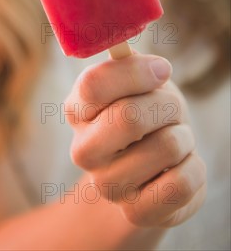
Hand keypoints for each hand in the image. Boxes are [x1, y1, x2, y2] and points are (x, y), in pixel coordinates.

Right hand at [64, 53, 206, 226]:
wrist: (151, 168)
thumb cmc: (145, 113)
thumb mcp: (138, 82)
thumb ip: (131, 64)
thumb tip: (143, 59)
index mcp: (77, 110)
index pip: (94, 84)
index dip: (135, 72)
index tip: (161, 70)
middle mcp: (83, 150)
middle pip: (128, 116)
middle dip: (166, 105)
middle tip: (170, 108)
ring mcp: (107, 184)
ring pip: (165, 146)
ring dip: (183, 135)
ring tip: (172, 138)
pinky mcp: (135, 212)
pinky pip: (179, 183)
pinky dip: (193, 167)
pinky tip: (180, 165)